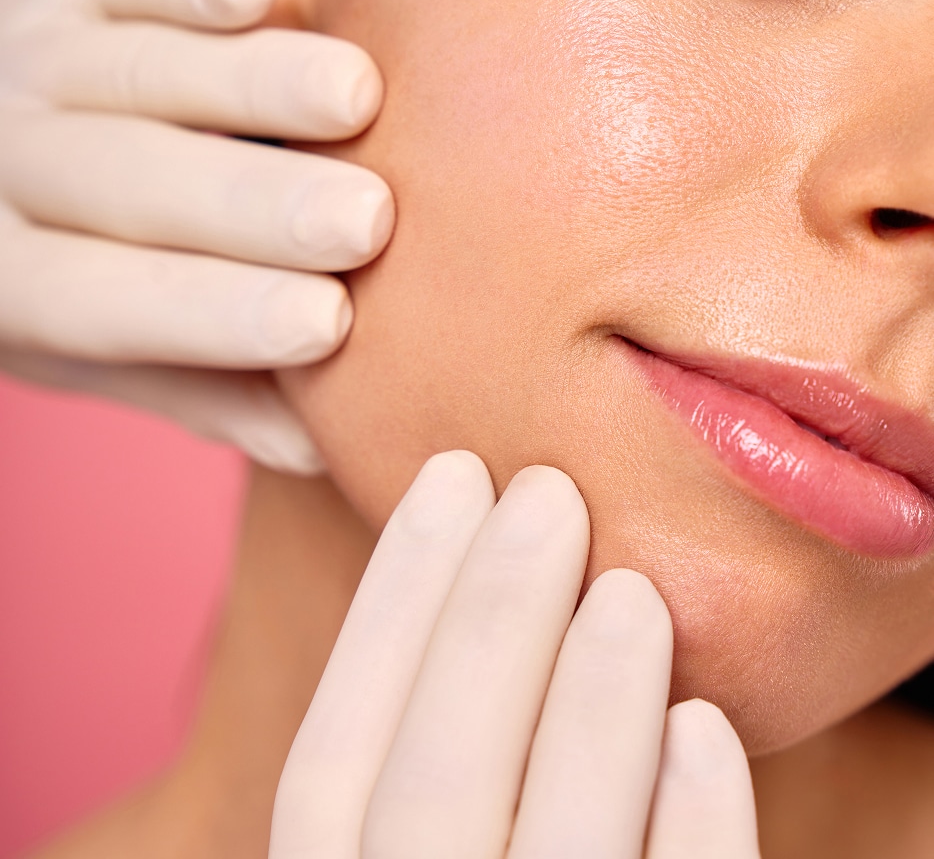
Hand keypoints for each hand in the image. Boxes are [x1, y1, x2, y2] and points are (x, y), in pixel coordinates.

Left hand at [0, 0, 393, 472]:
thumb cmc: (75, 261)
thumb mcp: (107, 349)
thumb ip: (211, 389)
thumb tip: (326, 444)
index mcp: (14, 279)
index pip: (114, 302)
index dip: (218, 316)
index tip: (329, 324)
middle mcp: (11, 165)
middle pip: (128, 184)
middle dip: (250, 203)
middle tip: (365, 220)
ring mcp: (33, 60)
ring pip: (140, 72)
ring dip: (251, 84)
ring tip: (356, 100)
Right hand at [270, 452, 760, 857]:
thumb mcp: (405, 855)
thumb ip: (423, 768)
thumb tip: (469, 589)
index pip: (332, 760)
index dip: (388, 606)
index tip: (451, 479)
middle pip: (428, 794)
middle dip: (486, 623)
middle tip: (546, 494)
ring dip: (587, 712)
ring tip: (628, 588)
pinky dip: (687, 841)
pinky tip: (704, 728)